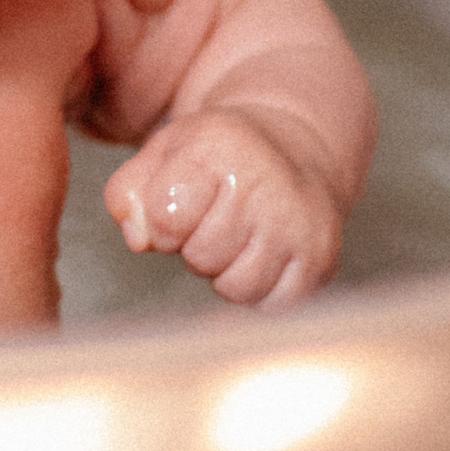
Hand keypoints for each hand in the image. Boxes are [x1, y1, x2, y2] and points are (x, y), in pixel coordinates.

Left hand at [103, 111, 343, 308]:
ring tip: (236, 237)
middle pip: (201, 256)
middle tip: (213, 220)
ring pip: (238, 287)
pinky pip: (272, 304)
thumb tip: (139, 238)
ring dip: (226, 272)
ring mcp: (299, 222)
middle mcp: (268, 181)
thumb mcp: (163, 154)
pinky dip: (260, 289)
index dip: (162, 223)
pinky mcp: (321, 257)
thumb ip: (128, 192)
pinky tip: (263, 253)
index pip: (166, 218)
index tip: (180, 205)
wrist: (293, 148)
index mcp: (220, 146)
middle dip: (195, 246)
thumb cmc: (217, 158)